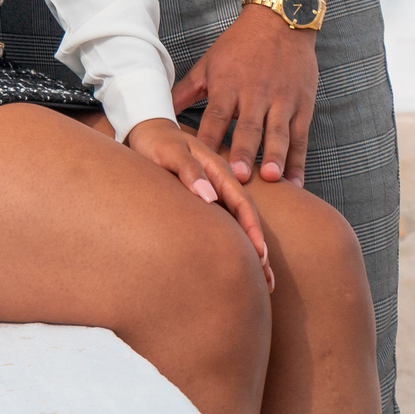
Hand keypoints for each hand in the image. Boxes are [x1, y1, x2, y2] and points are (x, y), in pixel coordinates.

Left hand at [124, 118, 273, 288]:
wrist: (146, 131)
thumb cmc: (157, 143)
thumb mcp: (171, 153)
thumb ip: (190, 172)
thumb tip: (210, 198)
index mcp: (218, 170)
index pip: (242, 204)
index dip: (252, 230)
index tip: (260, 255)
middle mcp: (222, 183)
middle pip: (246, 219)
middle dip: (259, 250)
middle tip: (269, 282)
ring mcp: (215, 192)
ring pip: (237, 225)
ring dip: (251, 252)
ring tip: (262, 282)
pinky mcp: (205, 200)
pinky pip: (224, 224)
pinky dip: (233, 244)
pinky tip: (235, 264)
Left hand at [170, 4, 317, 186]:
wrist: (281, 20)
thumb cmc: (240, 44)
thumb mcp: (209, 63)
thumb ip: (185, 90)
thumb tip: (159, 111)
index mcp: (228, 84)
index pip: (215, 116)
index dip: (208, 139)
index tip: (200, 163)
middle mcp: (256, 93)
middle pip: (248, 126)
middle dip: (242, 152)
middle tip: (239, 177)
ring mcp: (282, 99)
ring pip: (278, 132)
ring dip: (274, 156)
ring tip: (270, 178)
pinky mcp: (303, 104)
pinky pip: (301, 136)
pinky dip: (298, 160)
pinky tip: (295, 183)